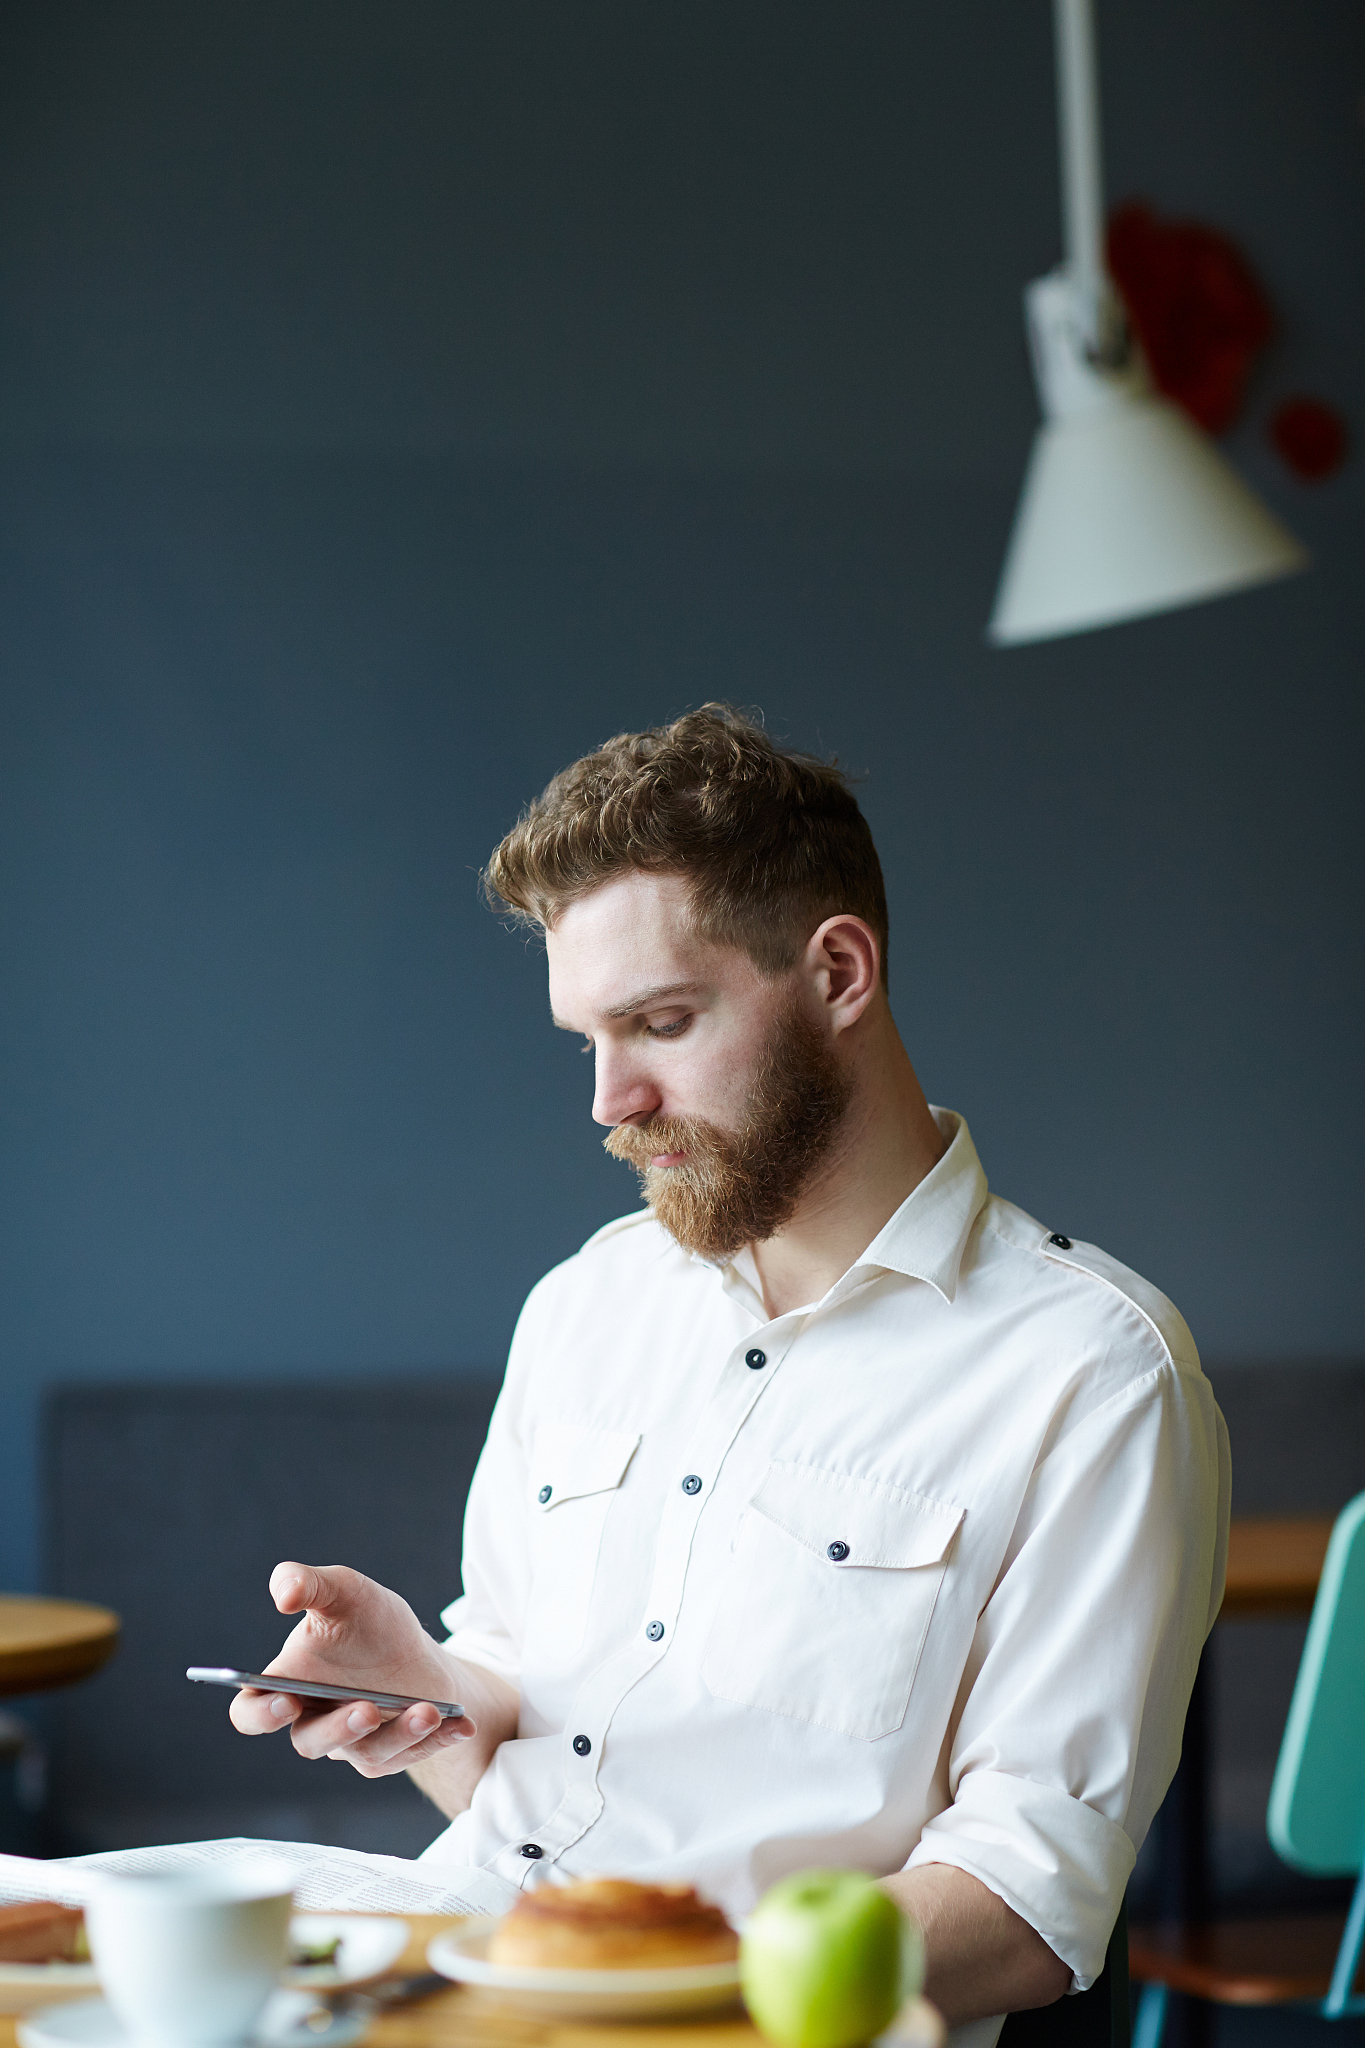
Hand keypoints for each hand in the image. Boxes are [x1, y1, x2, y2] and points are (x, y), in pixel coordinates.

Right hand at [229, 1561, 476, 1777]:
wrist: (415, 1653)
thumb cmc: (369, 1623)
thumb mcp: (344, 1591)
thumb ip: (307, 1583)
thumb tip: (282, 1593)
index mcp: (286, 1686)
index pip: (252, 1712)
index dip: (261, 1714)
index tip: (284, 1700)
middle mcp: (314, 1722)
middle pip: (310, 1742)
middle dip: (338, 1729)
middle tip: (366, 1709)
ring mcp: (353, 1745)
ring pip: (367, 1752)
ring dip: (398, 1733)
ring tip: (426, 1710)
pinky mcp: (391, 1756)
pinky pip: (413, 1755)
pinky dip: (439, 1738)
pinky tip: (461, 1723)